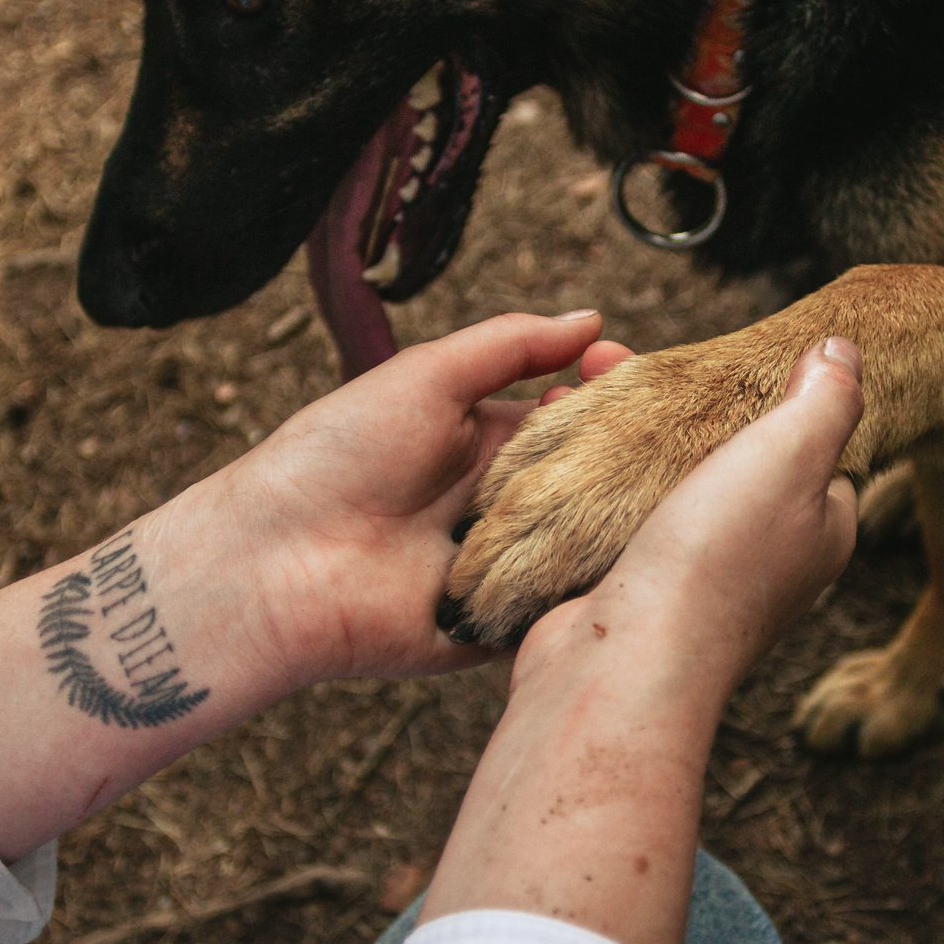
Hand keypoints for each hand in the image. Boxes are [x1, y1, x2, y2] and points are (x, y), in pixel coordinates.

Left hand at [0, 311, 627, 860]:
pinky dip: (597, 584)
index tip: (629, 365)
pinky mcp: (501, 623)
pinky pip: (564, 604)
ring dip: (624, 513)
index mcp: (485, 438)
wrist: (278, 562)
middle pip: (594, 474)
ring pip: (590, 538)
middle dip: (633, 449)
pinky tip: (640, 555)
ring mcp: (507, 563)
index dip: (610, 391)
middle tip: (665, 427)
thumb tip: (591, 319)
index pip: (575, 411)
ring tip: (664, 483)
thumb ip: (510, 345)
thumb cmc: (335, 455)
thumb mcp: (427, 377)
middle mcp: (503, 499)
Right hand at [521, 335, 862, 694]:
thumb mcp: (792, 452)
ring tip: (582, 386)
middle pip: (726, 462)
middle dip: (677, 412)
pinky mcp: (627, 593)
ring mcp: (692, 583)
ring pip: (662, 486)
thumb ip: (827, 397)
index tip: (726, 368)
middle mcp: (763, 564)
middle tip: (621, 363)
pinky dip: (587, 483)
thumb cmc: (716, 558)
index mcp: (816, 533)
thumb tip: (843, 349)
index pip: (813, 455)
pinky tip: (562, 450)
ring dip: (622, 441)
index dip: (771, 402)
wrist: (623, 661)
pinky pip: (613, 520)